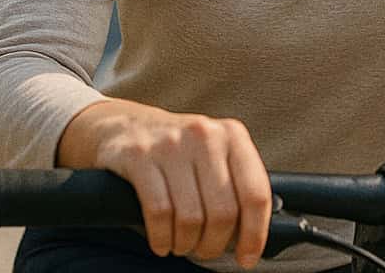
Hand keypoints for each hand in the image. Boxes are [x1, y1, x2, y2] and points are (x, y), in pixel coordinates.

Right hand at [60, 99, 271, 265]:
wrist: (129, 126)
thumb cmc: (181, 152)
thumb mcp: (215, 154)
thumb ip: (237, 185)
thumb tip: (252, 237)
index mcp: (232, 135)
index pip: (255, 193)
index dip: (254, 234)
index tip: (247, 257)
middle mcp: (205, 135)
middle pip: (223, 212)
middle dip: (214, 245)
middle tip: (204, 250)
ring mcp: (171, 144)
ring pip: (191, 218)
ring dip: (186, 244)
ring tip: (181, 244)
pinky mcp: (140, 156)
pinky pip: (159, 213)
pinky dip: (162, 238)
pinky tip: (161, 241)